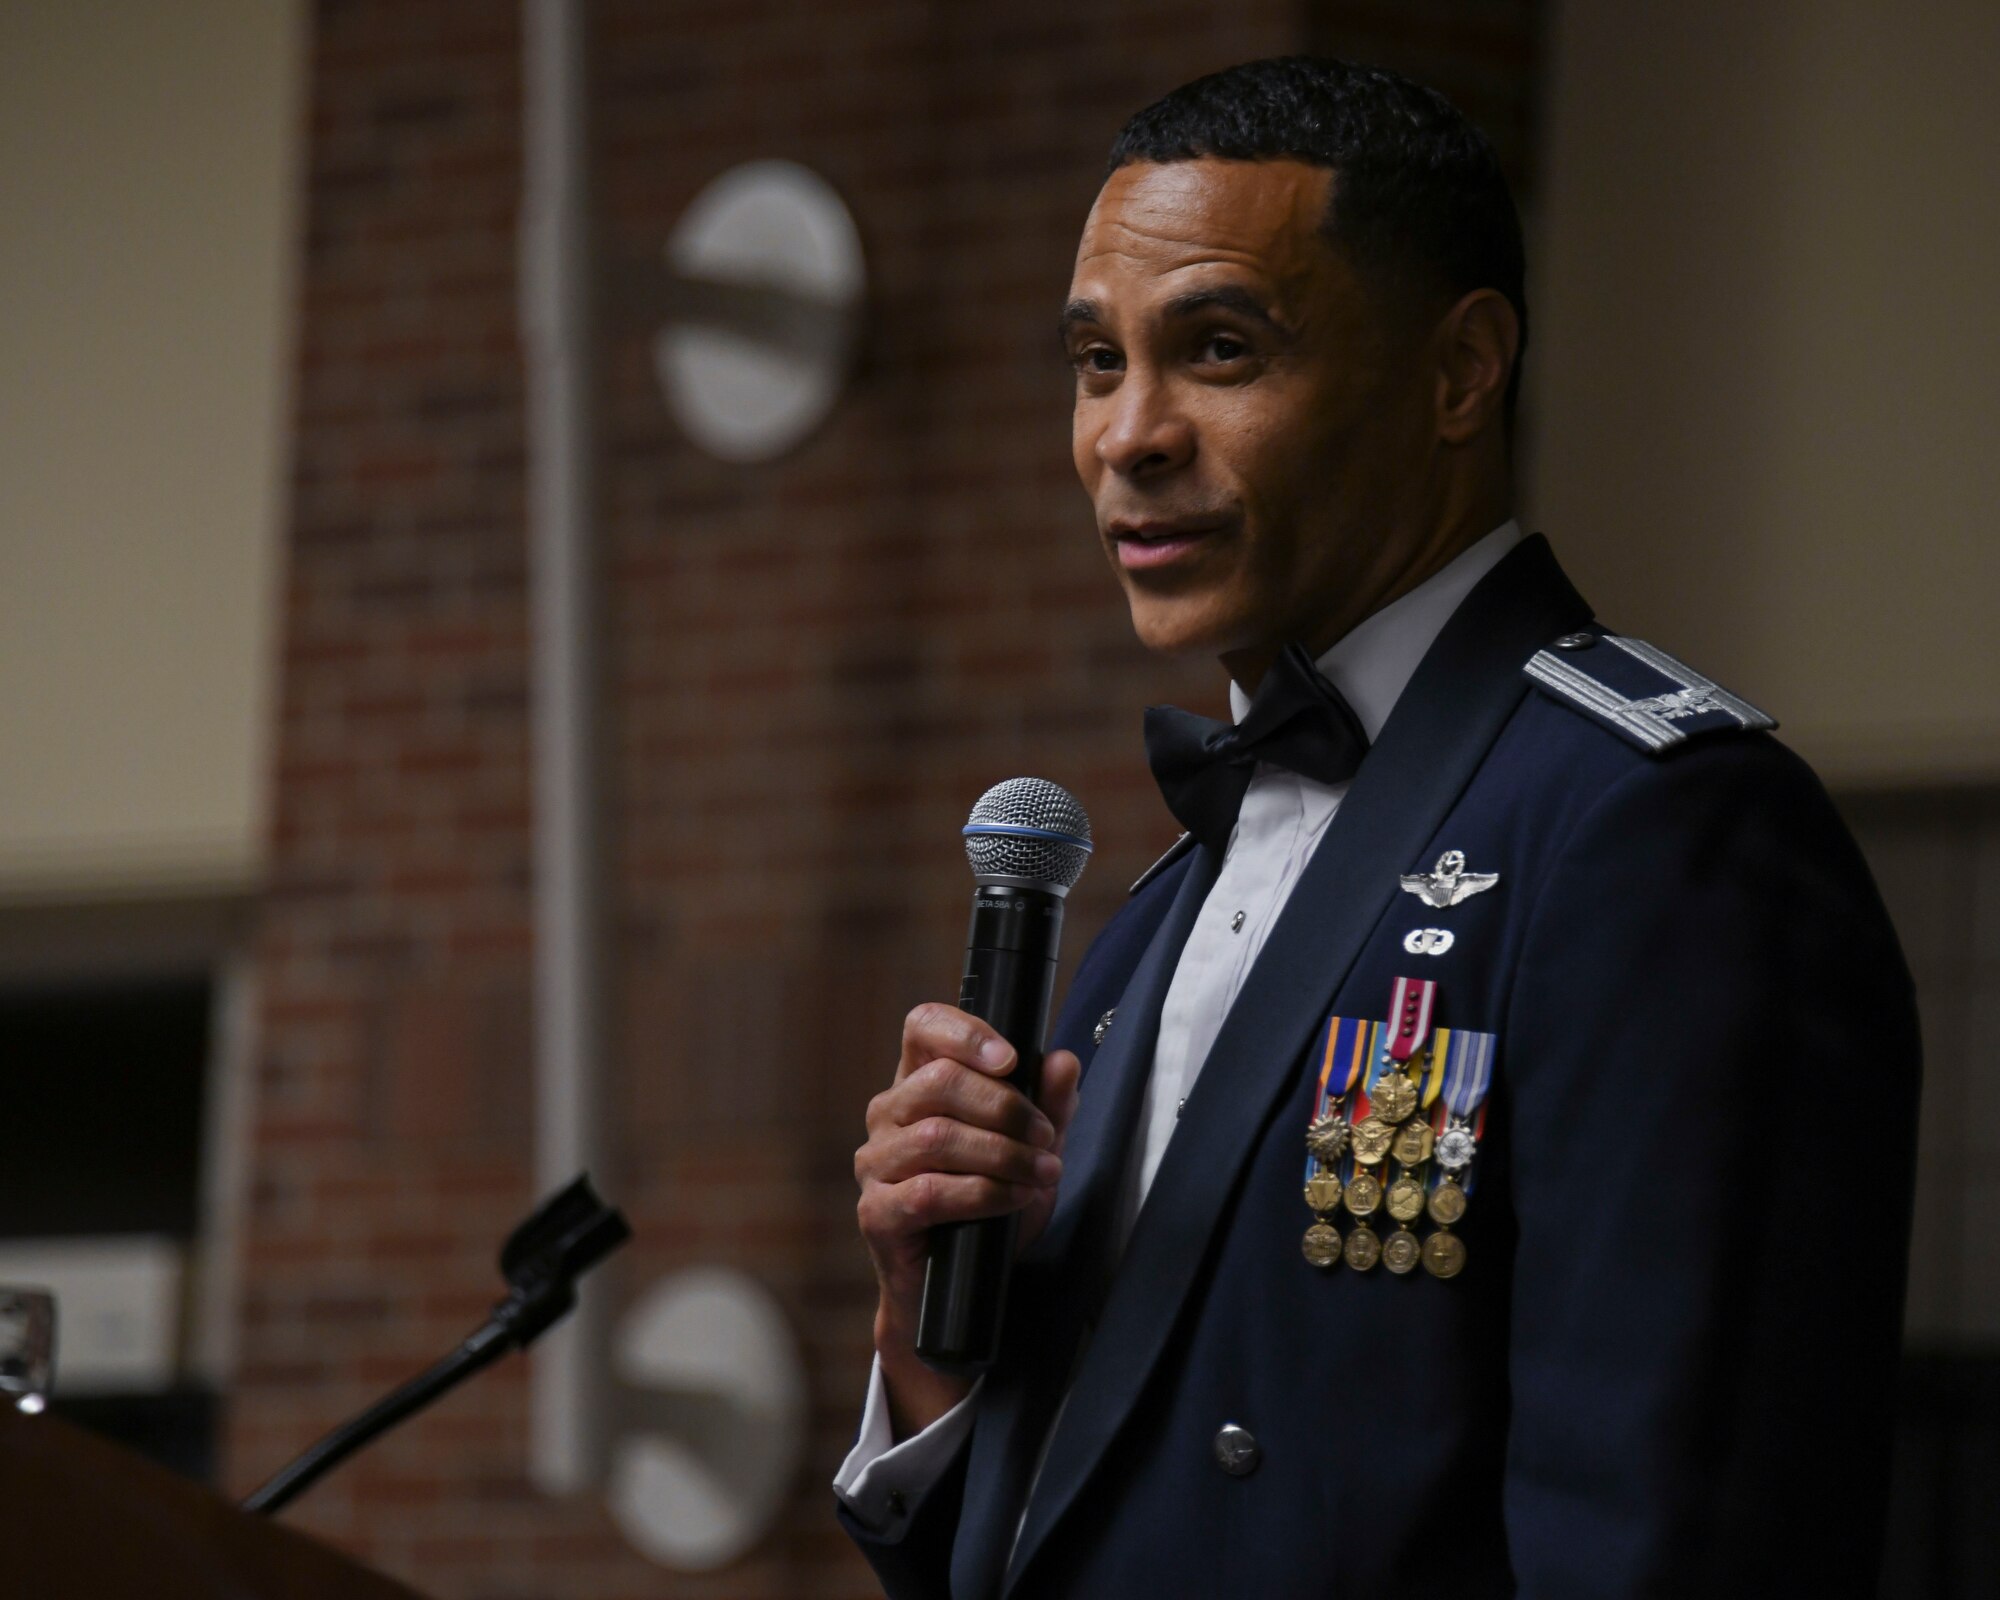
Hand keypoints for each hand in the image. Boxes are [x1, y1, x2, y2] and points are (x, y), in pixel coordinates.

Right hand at [855, 1002, 1081, 1436]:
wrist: (962, 1290)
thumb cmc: (990, 1206)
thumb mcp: (1031, 1150)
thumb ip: (1048, 1105)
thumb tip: (1062, 1062)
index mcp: (918, 1082)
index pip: (922, 1027)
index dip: (964, 1032)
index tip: (1011, 1058)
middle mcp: (887, 1114)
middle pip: (938, 1081)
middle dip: (1004, 1106)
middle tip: (1045, 1136)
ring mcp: (875, 1164)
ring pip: (936, 1136)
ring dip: (1001, 1153)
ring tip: (1042, 1173)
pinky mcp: (877, 1213)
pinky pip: (930, 1192)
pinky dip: (983, 1193)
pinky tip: (1014, 1199)